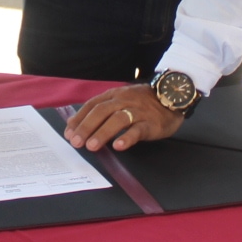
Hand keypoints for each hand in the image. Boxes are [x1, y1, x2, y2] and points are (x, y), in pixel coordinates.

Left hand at [64, 84, 183, 151]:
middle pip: (101, 111)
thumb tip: (76, 124)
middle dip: (86, 127)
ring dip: (103, 133)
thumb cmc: (143, 103)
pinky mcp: (151, 123)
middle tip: (76, 142)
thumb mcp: (121, 100)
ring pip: (117, 120)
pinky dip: (127, 138)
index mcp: (114, 95)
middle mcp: (124, 100)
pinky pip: (138, 130)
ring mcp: (138, 111)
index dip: (79, 119)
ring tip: (92, 146)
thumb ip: (102, 109)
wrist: (172, 96)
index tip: (69, 133)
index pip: (92, 105)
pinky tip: (118, 146)